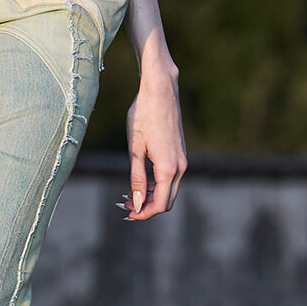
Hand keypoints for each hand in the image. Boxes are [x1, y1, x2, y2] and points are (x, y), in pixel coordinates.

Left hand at [122, 65, 185, 222]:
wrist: (160, 92)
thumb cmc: (143, 116)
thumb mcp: (135, 149)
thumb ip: (137, 178)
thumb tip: (137, 203)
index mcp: (168, 169)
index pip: (159, 204)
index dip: (143, 213)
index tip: (127, 213)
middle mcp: (180, 167)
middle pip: (167, 201)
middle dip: (146, 207)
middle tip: (125, 204)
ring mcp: (182, 160)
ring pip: (169, 190)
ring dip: (151, 196)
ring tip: (129, 193)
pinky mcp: (180, 153)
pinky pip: (171, 178)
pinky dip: (156, 184)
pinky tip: (141, 180)